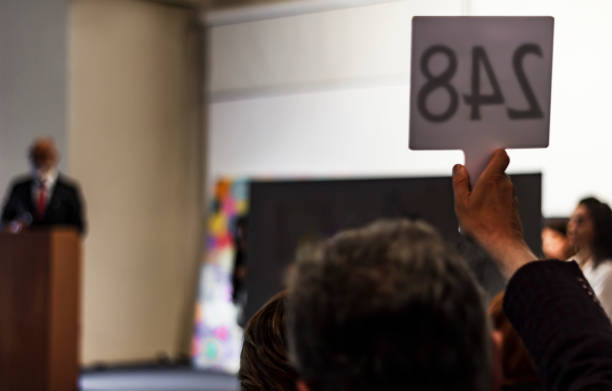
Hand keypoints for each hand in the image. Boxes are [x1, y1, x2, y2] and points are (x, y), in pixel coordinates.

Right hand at [452, 149, 536, 277]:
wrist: (503, 246)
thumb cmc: (480, 225)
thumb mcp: (462, 203)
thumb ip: (460, 182)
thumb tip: (459, 167)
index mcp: (493, 178)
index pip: (501, 155)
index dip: (491, 154)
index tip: (479, 160)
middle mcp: (506, 184)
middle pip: (495, 171)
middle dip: (482, 177)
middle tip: (468, 190)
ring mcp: (511, 196)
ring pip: (498, 186)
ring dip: (486, 192)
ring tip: (473, 208)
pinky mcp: (513, 208)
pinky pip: (502, 198)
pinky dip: (492, 203)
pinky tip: (482, 217)